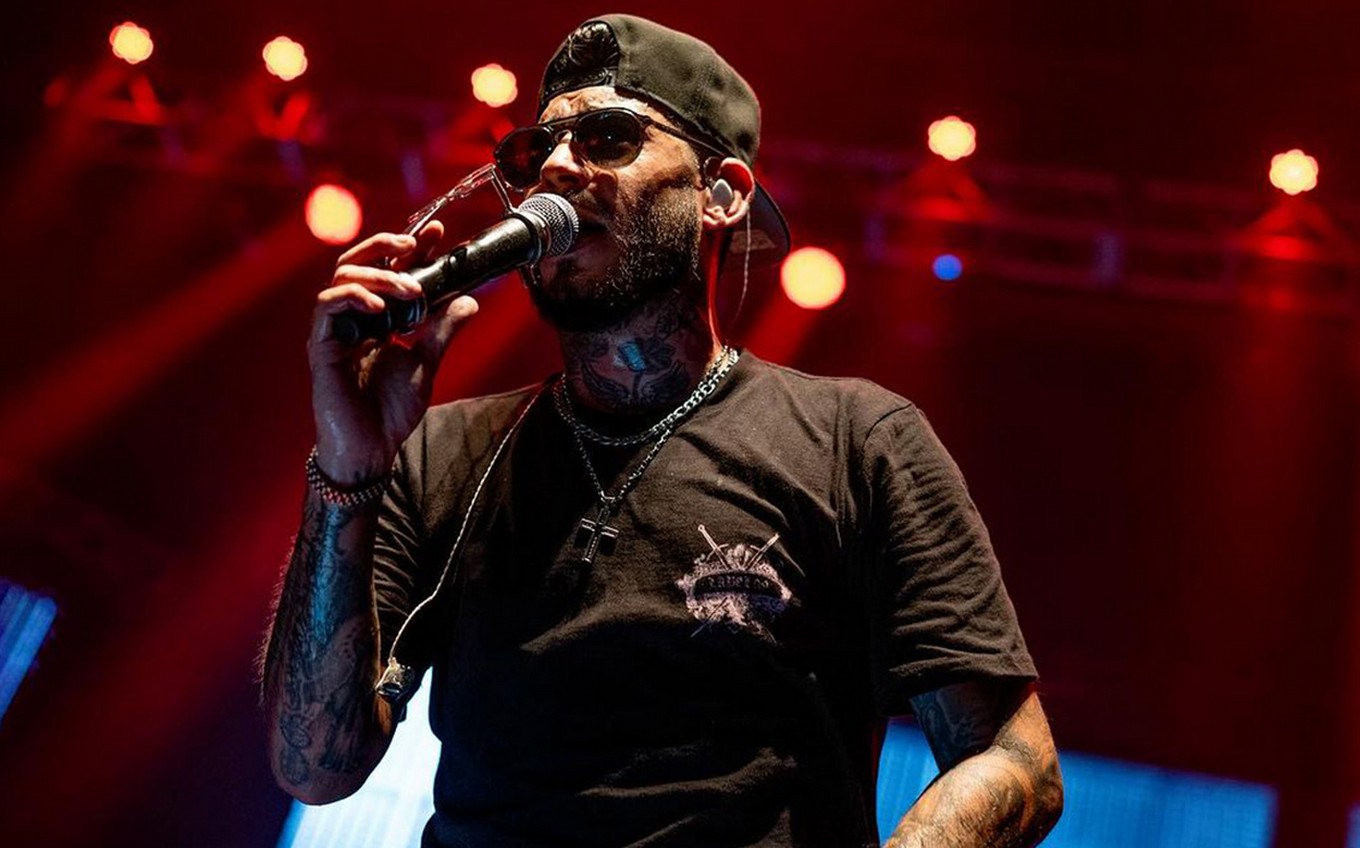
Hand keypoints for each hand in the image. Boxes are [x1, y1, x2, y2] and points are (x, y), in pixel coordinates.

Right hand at [307, 221, 477, 483]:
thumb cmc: (390, 411)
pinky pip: (327, 306)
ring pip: (344, 277)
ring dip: (381, 276)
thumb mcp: (426, 363)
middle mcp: (352, 318)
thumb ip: (442, 330)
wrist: (371, 448)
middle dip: (386, 246)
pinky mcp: (321, 345)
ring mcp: (334, 329)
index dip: (408, 248)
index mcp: (375, 318)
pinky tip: (378, 307)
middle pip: (357, 261)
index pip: (388, 270)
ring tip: (412, 291)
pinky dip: (353, 297)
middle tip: (415, 246)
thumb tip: (469, 301)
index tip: (437, 233)